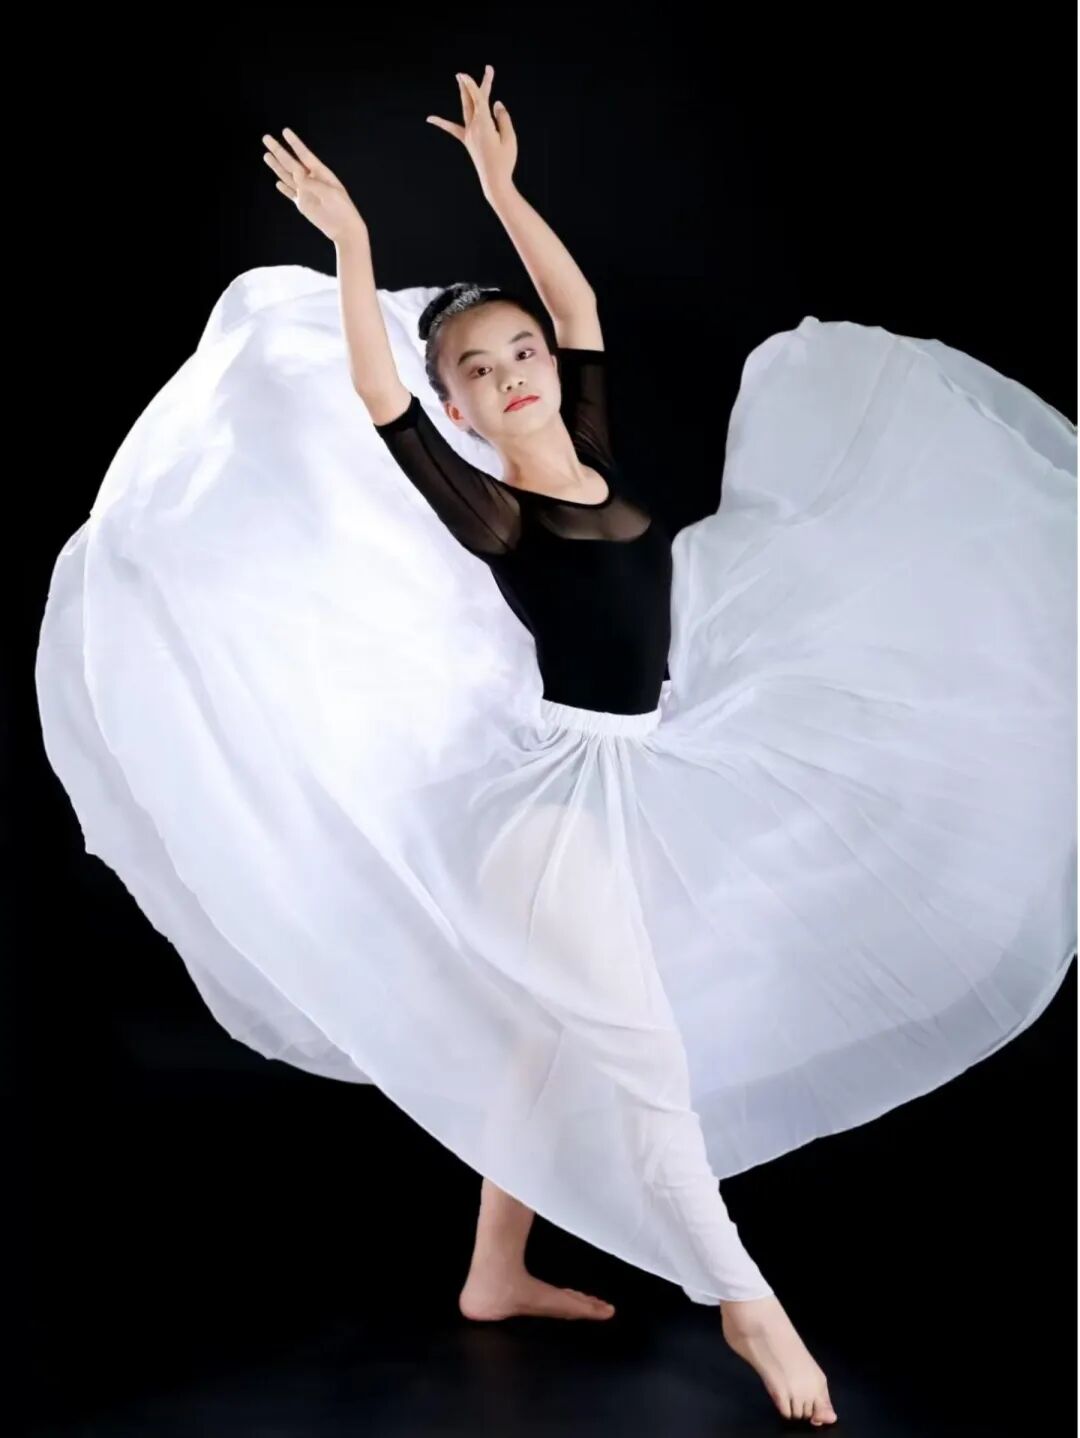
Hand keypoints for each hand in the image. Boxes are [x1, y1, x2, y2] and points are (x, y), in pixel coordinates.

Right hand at [262, 128, 365, 242]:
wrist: (344, 228)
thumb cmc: (342, 208)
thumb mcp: (329, 193)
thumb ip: (312, 182)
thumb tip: (296, 173)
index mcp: (320, 172)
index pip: (304, 154)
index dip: (294, 143)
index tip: (285, 131)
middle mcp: (311, 179)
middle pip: (291, 162)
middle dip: (278, 151)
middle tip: (266, 138)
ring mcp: (306, 192)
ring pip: (287, 176)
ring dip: (276, 166)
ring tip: (266, 155)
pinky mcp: (303, 204)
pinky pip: (291, 194)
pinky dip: (284, 189)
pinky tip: (277, 183)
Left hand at [426, 64, 517, 200]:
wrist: (495, 181)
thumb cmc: (505, 161)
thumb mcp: (509, 138)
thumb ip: (503, 119)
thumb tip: (496, 105)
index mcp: (484, 125)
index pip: (479, 99)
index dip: (475, 84)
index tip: (470, 73)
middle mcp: (473, 128)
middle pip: (473, 101)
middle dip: (472, 85)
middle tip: (471, 71)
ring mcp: (469, 134)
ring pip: (466, 109)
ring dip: (464, 93)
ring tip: (460, 80)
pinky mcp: (467, 141)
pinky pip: (453, 129)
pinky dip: (441, 122)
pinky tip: (429, 118)